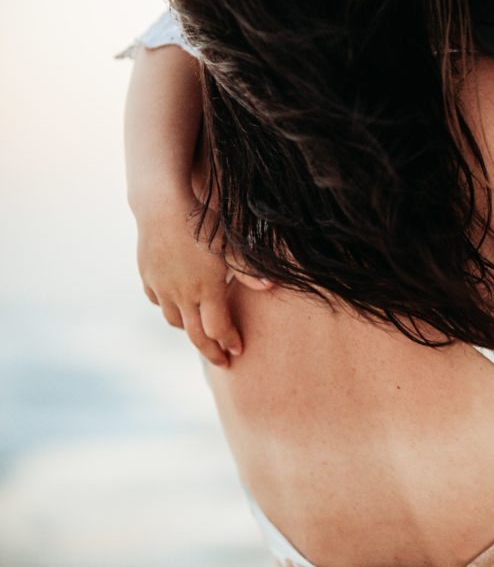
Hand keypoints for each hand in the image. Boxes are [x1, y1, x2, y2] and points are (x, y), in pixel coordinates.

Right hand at [134, 191, 272, 366]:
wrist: (162, 205)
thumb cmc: (204, 223)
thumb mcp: (231, 245)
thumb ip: (250, 269)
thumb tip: (272, 286)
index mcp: (206, 290)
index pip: (218, 329)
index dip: (229, 342)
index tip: (239, 351)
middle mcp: (182, 294)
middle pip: (195, 335)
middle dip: (211, 351)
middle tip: (223, 363)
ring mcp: (162, 287)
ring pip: (174, 320)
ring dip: (189, 330)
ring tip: (201, 333)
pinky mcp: (148, 276)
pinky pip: (158, 301)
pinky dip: (170, 309)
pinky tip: (178, 306)